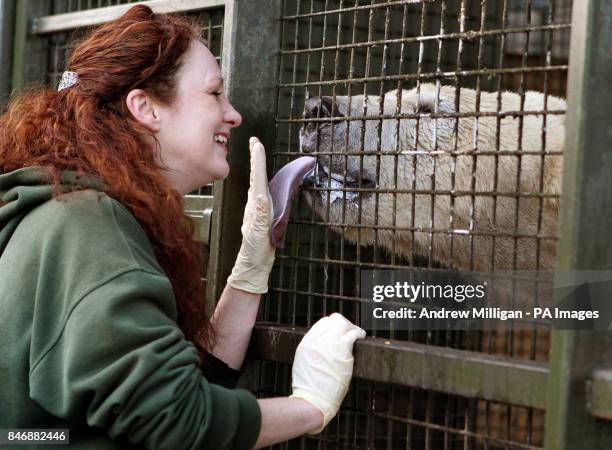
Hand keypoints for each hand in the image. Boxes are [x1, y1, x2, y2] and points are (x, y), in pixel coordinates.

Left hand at [227, 137, 275, 293]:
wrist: (254, 262)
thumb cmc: (256, 249)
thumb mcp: (259, 232)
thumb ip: (261, 215)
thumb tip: (262, 198)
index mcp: (256, 204)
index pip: (257, 178)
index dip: (258, 160)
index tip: (257, 145)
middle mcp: (256, 203)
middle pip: (256, 175)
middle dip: (256, 158)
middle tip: (255, 141)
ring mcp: (259, 207)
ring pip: (258, 182)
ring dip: (258, 166)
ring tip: (257, 152)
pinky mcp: (262, 212)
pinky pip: (262, 191)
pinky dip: (262, 181)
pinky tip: (262, 178)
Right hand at [289, 313, 365, 433]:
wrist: (312, 398)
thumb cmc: (309, 388)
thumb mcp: (303, 363)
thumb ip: (312, 352)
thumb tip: (322, 348)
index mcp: (306, 342)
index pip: (322, 324)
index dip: (332, 325)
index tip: (339, 330)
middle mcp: (317, 339)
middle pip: (333, 321)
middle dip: (343, 324)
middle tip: (350, 330)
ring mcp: (329, 342)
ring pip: (343, 324)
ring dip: (352, 327)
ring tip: (358, 332)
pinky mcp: (342, 349)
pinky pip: (353, 334)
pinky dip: (359, 333)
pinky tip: (362, 336)